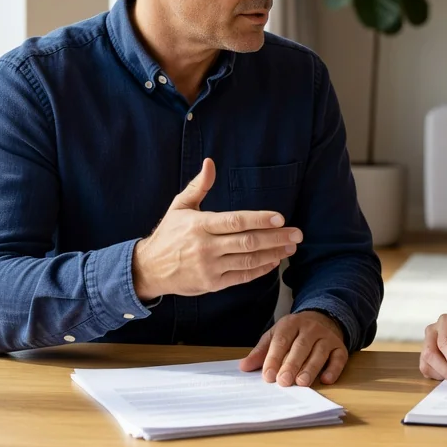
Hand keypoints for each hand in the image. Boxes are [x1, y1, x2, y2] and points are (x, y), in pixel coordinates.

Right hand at [132, 158, 301, 299]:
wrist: (148, 269)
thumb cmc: (168, 234)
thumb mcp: (180, 206)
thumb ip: (198, 185)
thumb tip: (210, 162)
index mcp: (200, 225)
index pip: (235, 221)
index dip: (259, 219)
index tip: (280, 218)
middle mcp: (206, 247)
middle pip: (247, 242)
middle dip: (276, 238)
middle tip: (297, 234)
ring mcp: (209, 268)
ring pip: (248, 261)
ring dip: (273, 254)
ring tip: (290, 247)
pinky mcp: (212, 284)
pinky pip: (242, 277)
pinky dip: (260, 270)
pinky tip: (274, 261)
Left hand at [240, 311, 347, 386]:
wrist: (322, 319)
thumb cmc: (294, 333)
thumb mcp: (275, 335)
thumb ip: (261, 351)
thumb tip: (244, 367)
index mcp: (291, 323)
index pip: (281, 341)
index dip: (274, 358)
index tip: (267, 375)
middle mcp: (311, 328)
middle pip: (301, 346)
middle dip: (292, 364)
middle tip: (284, 381)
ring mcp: (327, 336)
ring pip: (319, 352)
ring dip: (311, 368)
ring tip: (301, 382)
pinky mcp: (340, 347)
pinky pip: (339, 357)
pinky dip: (334, 369)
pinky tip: (326, 379)